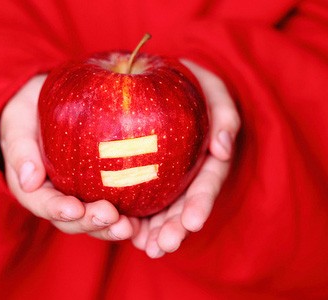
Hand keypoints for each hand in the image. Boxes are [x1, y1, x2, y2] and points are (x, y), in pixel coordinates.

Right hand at [0, 75, 135, 240]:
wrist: (46, 110)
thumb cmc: (29, 117)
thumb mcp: (18, 127)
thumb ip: (21, 151)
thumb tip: (29, 181)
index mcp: (34, 189)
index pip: (43, 203)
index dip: (57, 209)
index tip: (74, 208)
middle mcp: (58, 199)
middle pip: (73, 219)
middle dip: (90, 222)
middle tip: (110, 217)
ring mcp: (80, 196)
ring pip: (94, 219)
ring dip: (110, 226)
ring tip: (128, 227)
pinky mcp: (100, 189)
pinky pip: (114, 204)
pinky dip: (127, 215)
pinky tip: (142, 217)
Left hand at [131, 60, 240, 257]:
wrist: (160, 80)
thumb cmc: (190, 84)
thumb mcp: (213, 90)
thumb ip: (225, 116)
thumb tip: (222, 151)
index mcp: (208, 159)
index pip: (206, 184)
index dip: (201, 204)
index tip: (192, 223)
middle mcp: (188, 175)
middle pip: (184, 206)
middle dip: (175, 229)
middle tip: (161, 246)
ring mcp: (167, 179)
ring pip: (162, 210)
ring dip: (155, 232)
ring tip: (145, 248)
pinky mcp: (145, 177)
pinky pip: (140, 199)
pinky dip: (136, 218)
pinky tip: (126, 232)